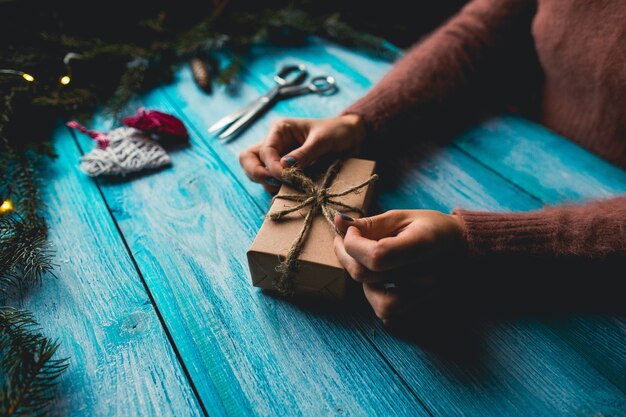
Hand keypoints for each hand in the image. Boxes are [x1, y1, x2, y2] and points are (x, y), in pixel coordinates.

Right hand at [239, 115, 365, 192]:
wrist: (353, 138)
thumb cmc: (338, 132)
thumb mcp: (322, 140)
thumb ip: (304, 153)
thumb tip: (284, 167)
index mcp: (279, 130)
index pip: (264, 151)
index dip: (272, 167)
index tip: (286, 177)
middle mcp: (275, 144)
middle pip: (249, 160)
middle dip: (256, 174)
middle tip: (274, 184)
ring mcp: (279, 159)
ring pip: (258, 173)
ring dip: (270, 184)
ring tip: (290, 188)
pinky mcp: (286, 172)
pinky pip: (274, 183)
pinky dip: (279, 189)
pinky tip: (294, 192)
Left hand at [333, 210, 466, 324]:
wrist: (464, 249)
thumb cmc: (432, 229)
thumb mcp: (402, 217)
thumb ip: (370, 223)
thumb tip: (338, 222)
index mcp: (424, 245)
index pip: (378, 255)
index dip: (354, 244)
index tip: (350, 231)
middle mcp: (426, 275)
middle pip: (367, 276)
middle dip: (346, 256)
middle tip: (346, 240)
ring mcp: (424, 295)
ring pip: (372, 298)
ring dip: (362, 279)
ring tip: (367, 261)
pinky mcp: (419, 307)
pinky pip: (386, 311)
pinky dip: (375, 296)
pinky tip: (378, 279)